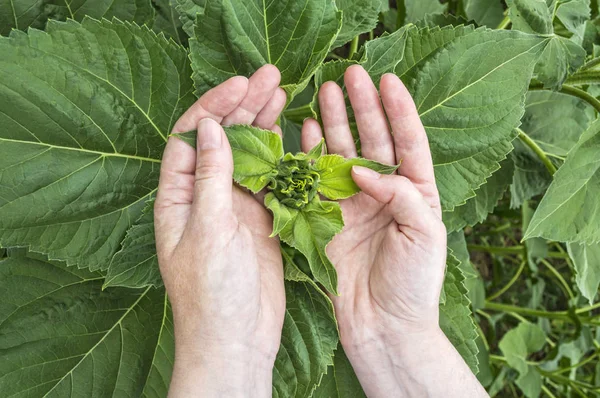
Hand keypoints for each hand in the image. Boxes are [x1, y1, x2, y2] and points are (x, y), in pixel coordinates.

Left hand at [154, 65, 286, 396]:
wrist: (236, 339)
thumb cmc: (211, 293)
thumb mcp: (207, 231)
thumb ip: (211, 179)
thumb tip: (213, 130)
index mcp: (179, 197)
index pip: (193, 138)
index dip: (214, 107)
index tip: (240, 85)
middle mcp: (204, 196)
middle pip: (224, 140)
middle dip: (243, 107)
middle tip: (270, 76)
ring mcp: (234, 206)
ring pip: (249, 156)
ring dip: (264, 125)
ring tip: (283, 93)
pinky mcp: (260, 219)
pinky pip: (271, 180)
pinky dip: (281, 158)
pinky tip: (294, 135)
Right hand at [302, 65, 485, 396]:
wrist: (383, 326)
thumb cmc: (413, 284)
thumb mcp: (424, 236)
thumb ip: (401, 195)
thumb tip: (363, 168)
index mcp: (416, 193)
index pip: (409, 142)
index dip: (399, 110)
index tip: (387, 80)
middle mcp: (385, 192)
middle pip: (373, 139)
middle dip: (362, 107)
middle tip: (350, 75)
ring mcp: (354, 203)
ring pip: (342, 153)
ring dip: (334, 124)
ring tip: (325, 93)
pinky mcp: (328, 218)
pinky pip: (317, 180)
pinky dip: (311, 155)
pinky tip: (304, 131)